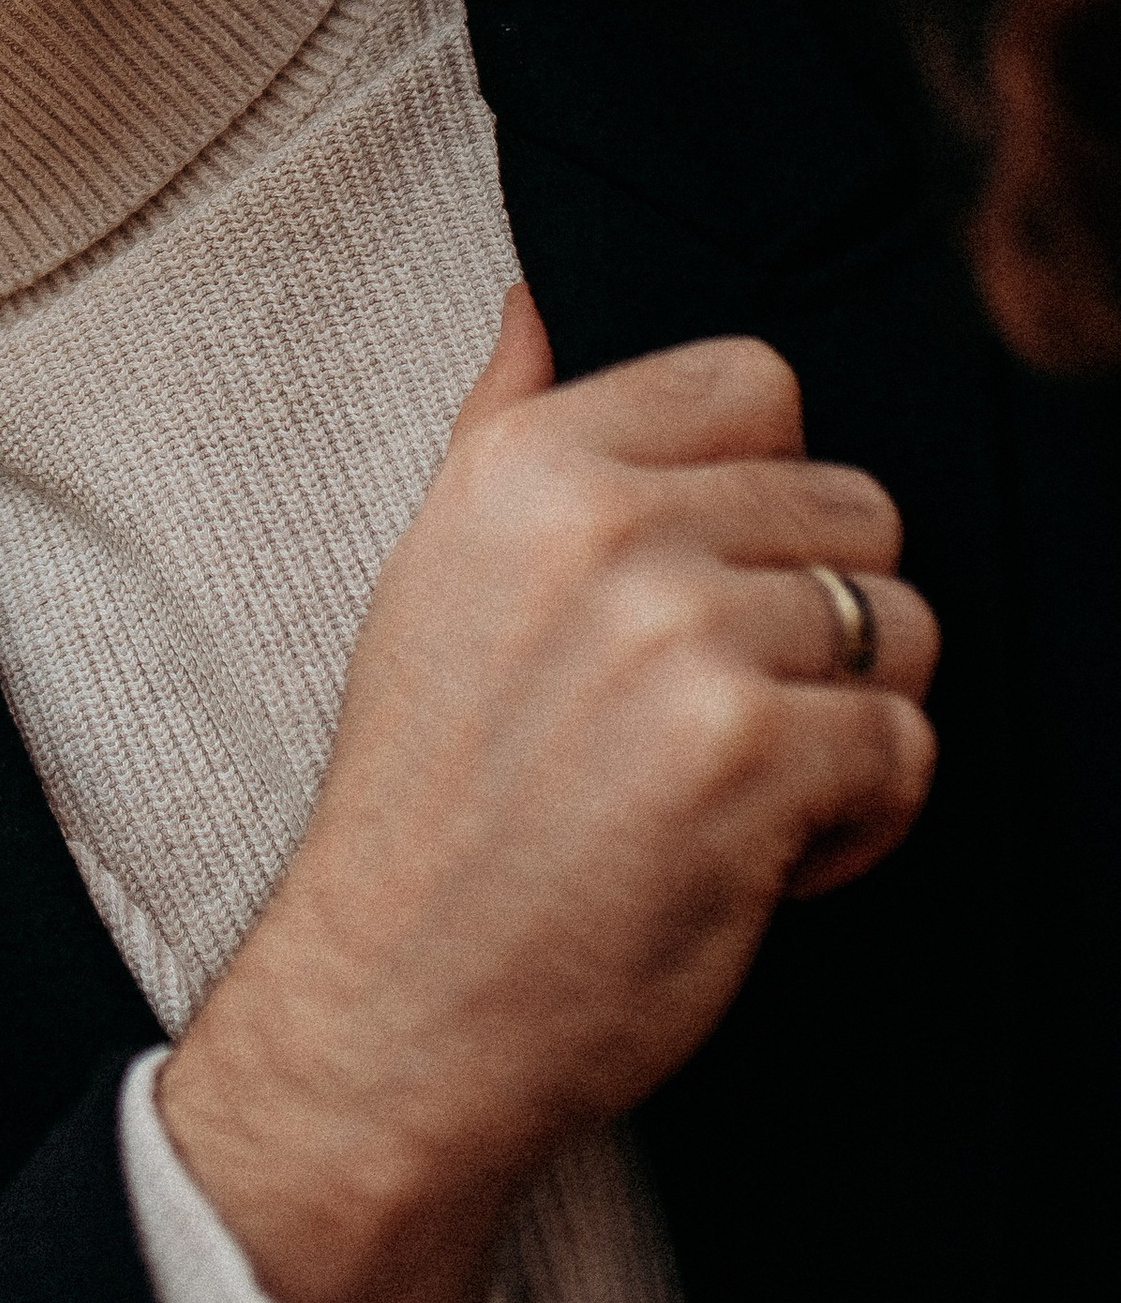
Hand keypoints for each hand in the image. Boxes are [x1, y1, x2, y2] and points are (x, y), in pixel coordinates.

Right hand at [160, 295, 937, 1302]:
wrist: (395, 1000)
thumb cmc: (425, 799)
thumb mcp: (431, 570)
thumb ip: (498, 420)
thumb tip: (530, 302)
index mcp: (527, 463)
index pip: (755, 382)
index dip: (766, 492)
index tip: (709, 584)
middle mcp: (604, 527)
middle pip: (852, 504)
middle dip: (823, 618)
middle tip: (727, 710)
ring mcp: (680, 637)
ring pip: (900, 626)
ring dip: (850, 722)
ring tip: (745, 785)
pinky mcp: (751, 756)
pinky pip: (907, 747)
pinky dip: (865, 819)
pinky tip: (766, 857)